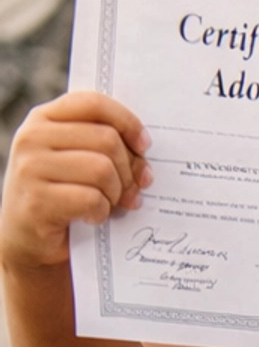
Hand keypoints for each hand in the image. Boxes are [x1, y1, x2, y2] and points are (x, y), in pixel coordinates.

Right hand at [0, 93, 150, 270]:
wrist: (27, 243)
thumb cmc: (61, 197)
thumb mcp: (75, 161)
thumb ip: (100, 146)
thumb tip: (144, 160)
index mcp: (44, 119)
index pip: (94, 103)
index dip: (127, 122)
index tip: (143, 146)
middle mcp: (32, 137)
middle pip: (106, 139)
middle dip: (128, 169)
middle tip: (133, 190)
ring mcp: (31, 168)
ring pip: (102, 169)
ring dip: (117, 193)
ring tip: (111, 204)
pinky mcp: (37, 201)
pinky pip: (91, 199)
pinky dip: (102, 212)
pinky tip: (95, 218)